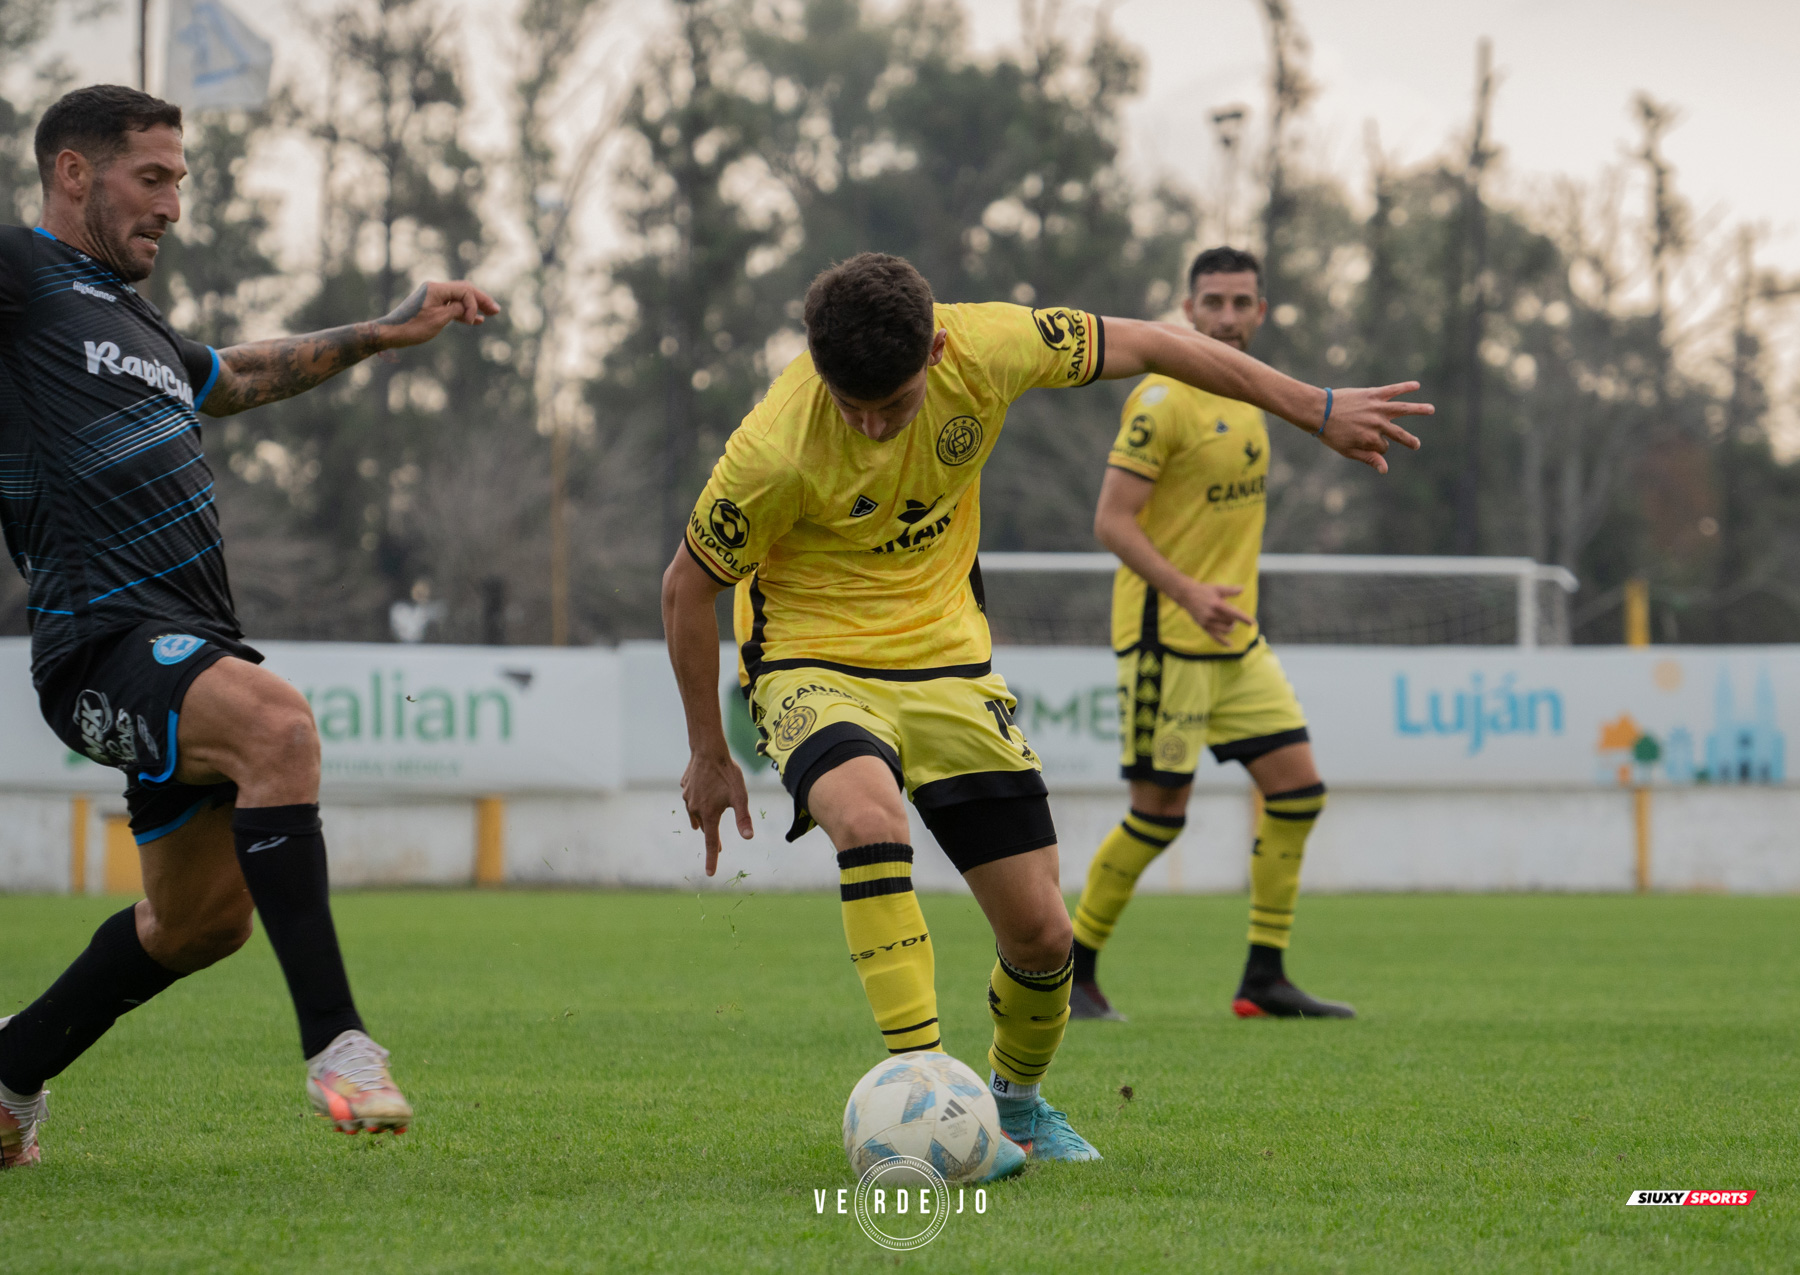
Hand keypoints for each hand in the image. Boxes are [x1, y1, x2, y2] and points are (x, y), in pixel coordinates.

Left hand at [375, 281, 500, 349]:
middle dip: (480, 300)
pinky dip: (463, 312)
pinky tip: (475, 321)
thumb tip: (467, 307)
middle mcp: (435, 289)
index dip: (473, 305)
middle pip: (464, 291)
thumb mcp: (438, 320)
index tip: (471, 322)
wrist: (391, 333)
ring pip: (459, 298)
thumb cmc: (412, 327)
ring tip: (490, 313)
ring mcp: (433, 296)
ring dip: (474, 306)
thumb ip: (456, 310)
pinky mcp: (431, 305)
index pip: (464, 290)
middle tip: (496, 310)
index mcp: (436, 289)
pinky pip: (452, 305)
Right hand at [680, 748, 753, 875]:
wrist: (708, 749)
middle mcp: (695, 809)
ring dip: (704, 820)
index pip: (712, 842)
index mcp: (709, 814)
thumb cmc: (727, 773)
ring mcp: (687, 798)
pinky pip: (691, 799)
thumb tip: (749, 837)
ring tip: (709, 823)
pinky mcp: (684, 787)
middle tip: (721, 847)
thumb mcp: (740, 796)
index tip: (710, 874)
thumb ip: (743, 817)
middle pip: (705, 828)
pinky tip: (703, 795)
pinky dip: (698, 802)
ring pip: (696, 815)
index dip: (712, 859)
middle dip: (712, 837)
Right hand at [1172, 580, 1254, 643]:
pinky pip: (1214, 637)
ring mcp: (1207, 622)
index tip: (1252, 623)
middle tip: (1232, 615)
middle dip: (1234, 620)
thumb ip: (1230, 590)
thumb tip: (1243, 589)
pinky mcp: (1203, 626)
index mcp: (1217, 605)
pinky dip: (1222, 642)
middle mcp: (1212, 615)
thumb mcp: (1217, 589)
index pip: (1234, 613)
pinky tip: (1229, 645)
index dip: (1244, 619)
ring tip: (1231, 623)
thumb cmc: (1204, 591)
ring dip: (1231, 627)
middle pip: (1230, 622)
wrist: (1186, 595)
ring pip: (1225, 630)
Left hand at [1318, 382, 1432, 473]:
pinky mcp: (1373, 394)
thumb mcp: (1348, 451)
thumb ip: (1368, 458)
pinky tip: (1416, 385)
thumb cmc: (1331, 434)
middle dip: (1409, 441)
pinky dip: (1405, 387)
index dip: (1376, 448)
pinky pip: (1392, 390)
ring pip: (1403, 409)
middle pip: (1399, 434)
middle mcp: (1378, 424)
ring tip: (1431, 409)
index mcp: (1371, 439)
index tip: (1365, 443)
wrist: (1319, 411)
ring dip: (1419, 409)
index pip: (1383, 447)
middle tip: (1416, 445)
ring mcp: (1377, 408)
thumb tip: (1385, 470)